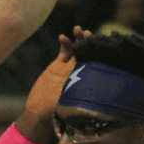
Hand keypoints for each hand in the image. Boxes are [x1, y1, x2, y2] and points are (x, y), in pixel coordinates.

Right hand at [16, 26, 91, 143]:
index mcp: (89, 81)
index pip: (98, 64)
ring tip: (78, 29)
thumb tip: (102, 113)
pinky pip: (65, 49)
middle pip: (91, 53)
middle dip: (91, 42)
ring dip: (79, 38)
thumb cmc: (57, 115)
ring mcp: (71, 66)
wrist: (40, 112)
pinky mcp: (59, 64)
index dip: (100, 54)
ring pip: (79, 48)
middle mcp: (83, 72)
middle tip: (88, 34)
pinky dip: (65, 42)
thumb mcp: (74, 111)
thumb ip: (85, 108)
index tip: (100, 45)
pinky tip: (62, 36)